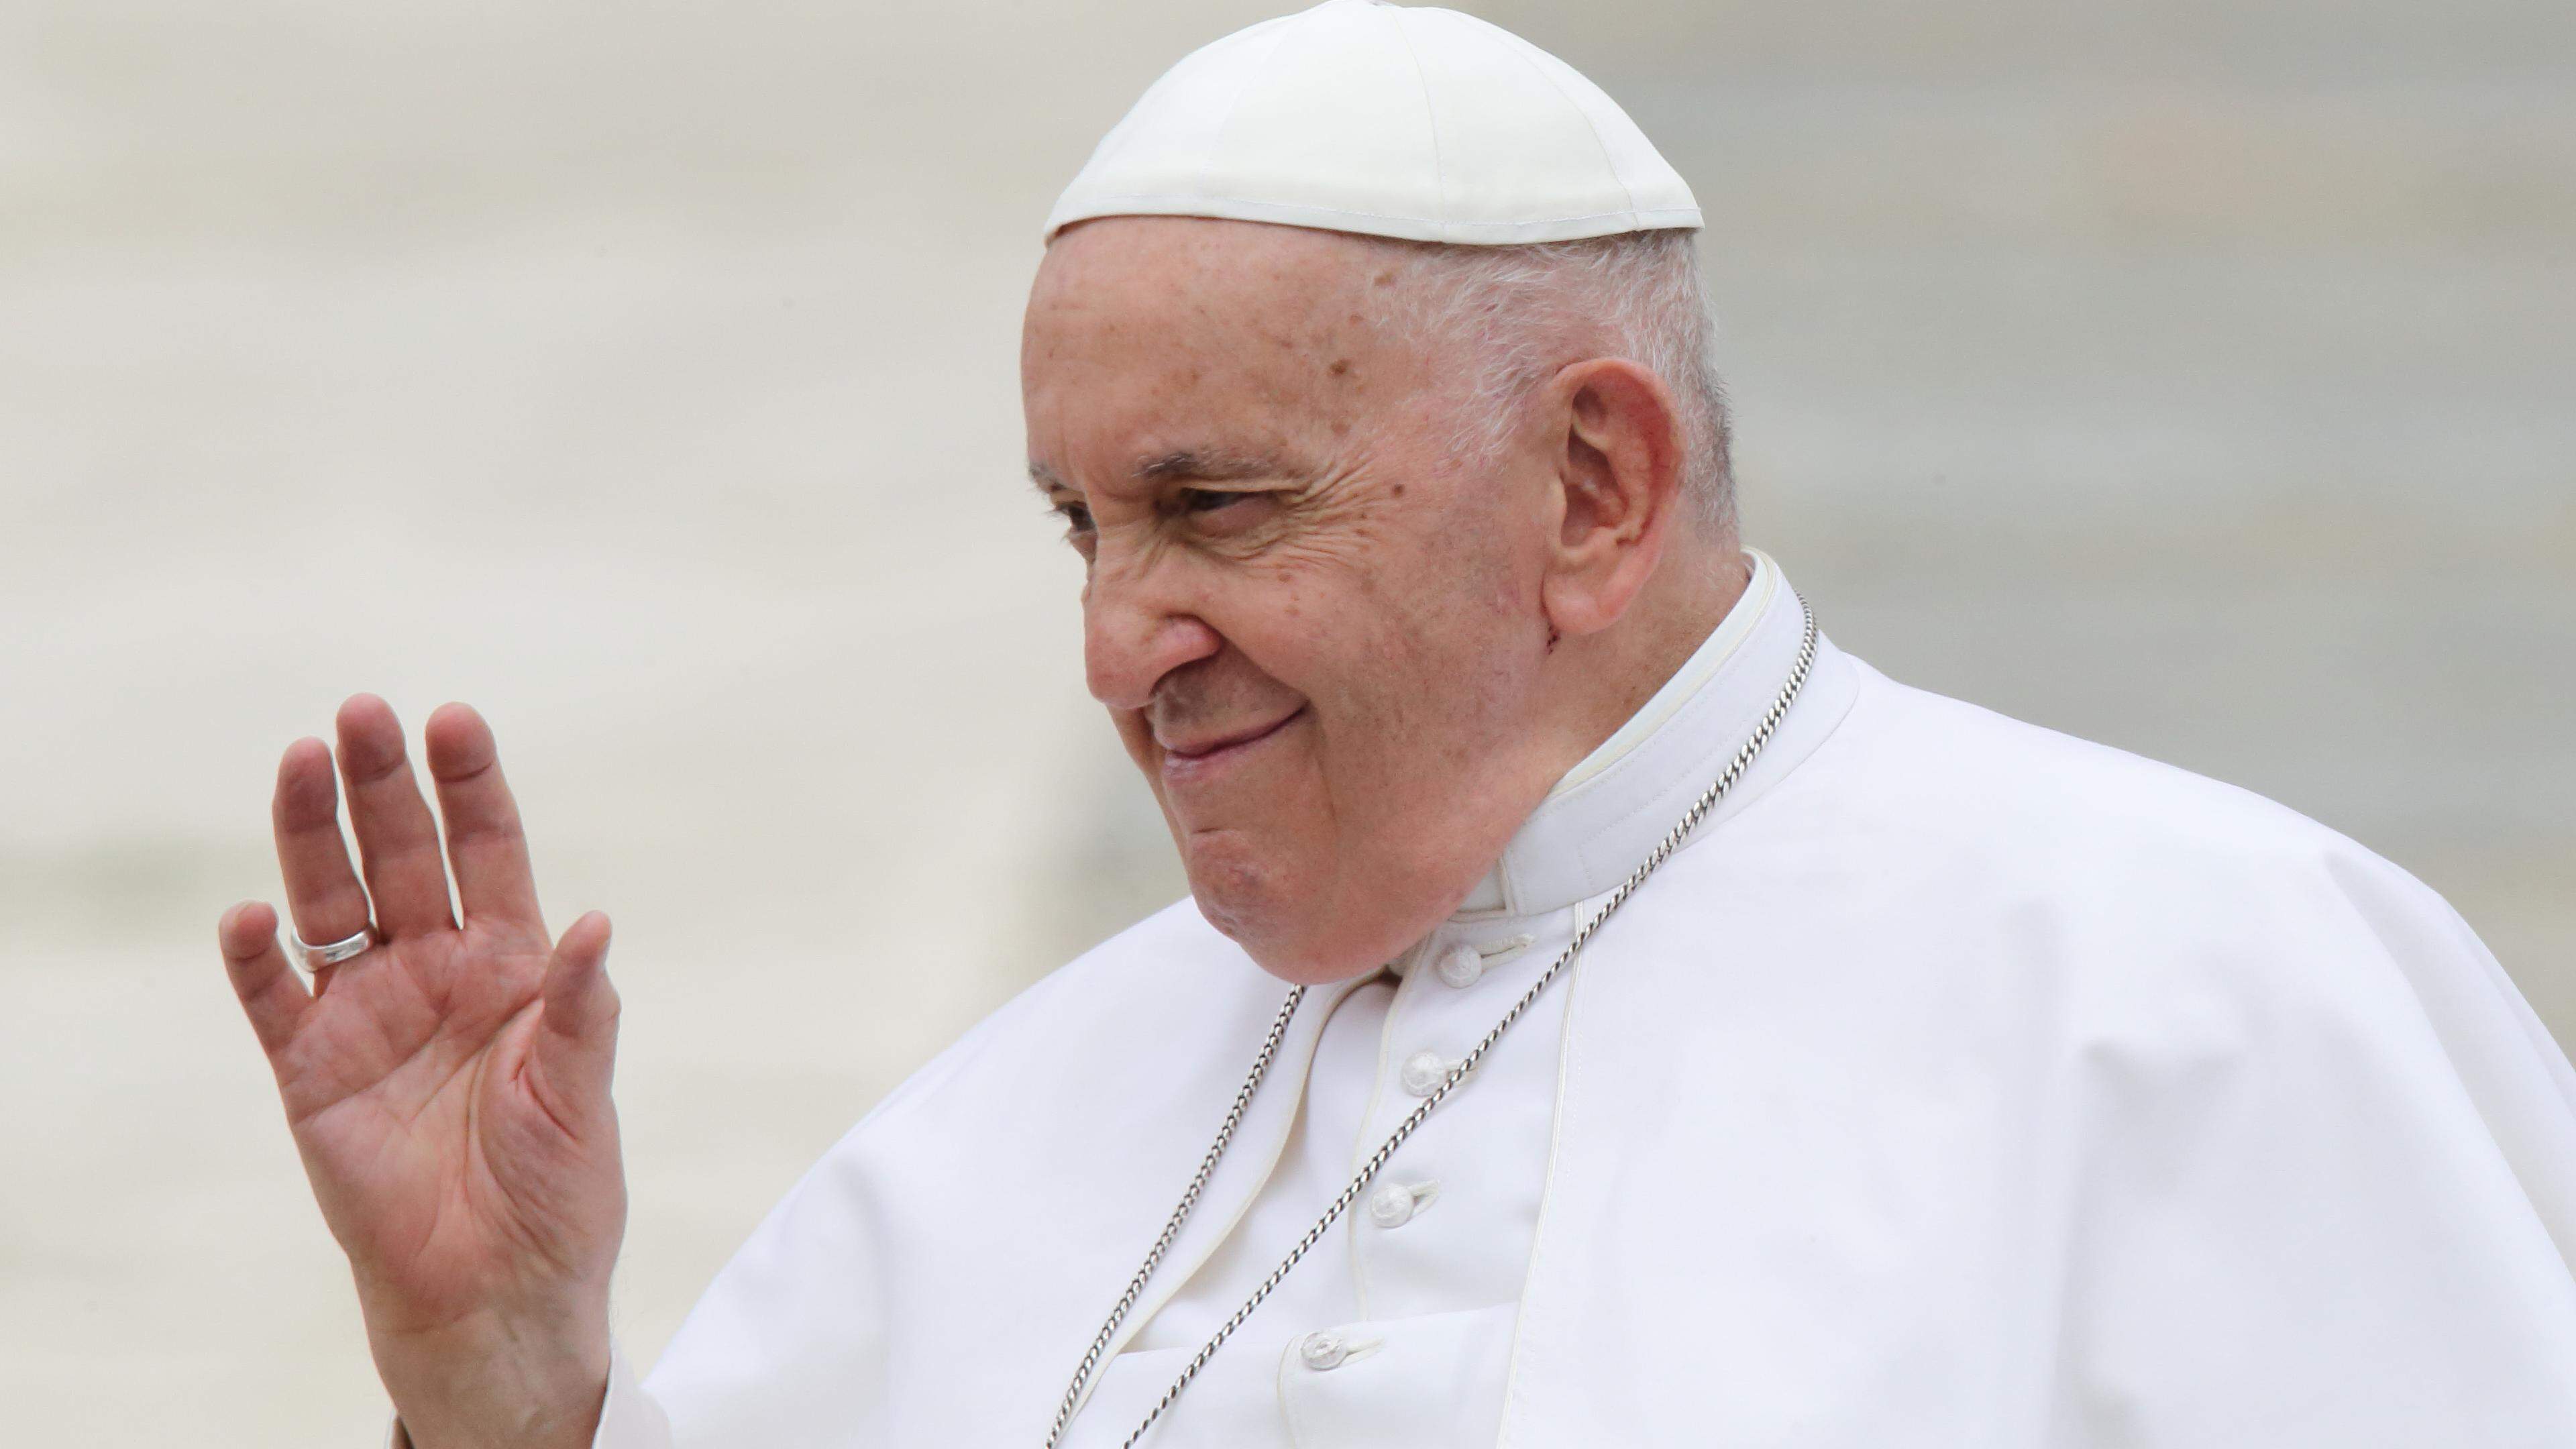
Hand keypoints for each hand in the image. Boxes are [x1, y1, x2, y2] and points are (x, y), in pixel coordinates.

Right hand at [217, 695, 621, 1448]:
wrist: (499, 1286)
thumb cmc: (557, 1188)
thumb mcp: (583, 1090)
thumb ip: (582, 1007)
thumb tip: (596, 922)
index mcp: (512, 964)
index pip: (488, 851)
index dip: (471, 786)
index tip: (454, 718)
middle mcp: (435, 971)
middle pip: (402, 856)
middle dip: (384, 784)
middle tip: (361, 714)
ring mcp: (368, 1013)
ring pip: (331, 901)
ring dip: (311, 833)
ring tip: (300, 761)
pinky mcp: (311, 1070)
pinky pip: (274, 997)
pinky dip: (257, 954)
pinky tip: (251, 910)